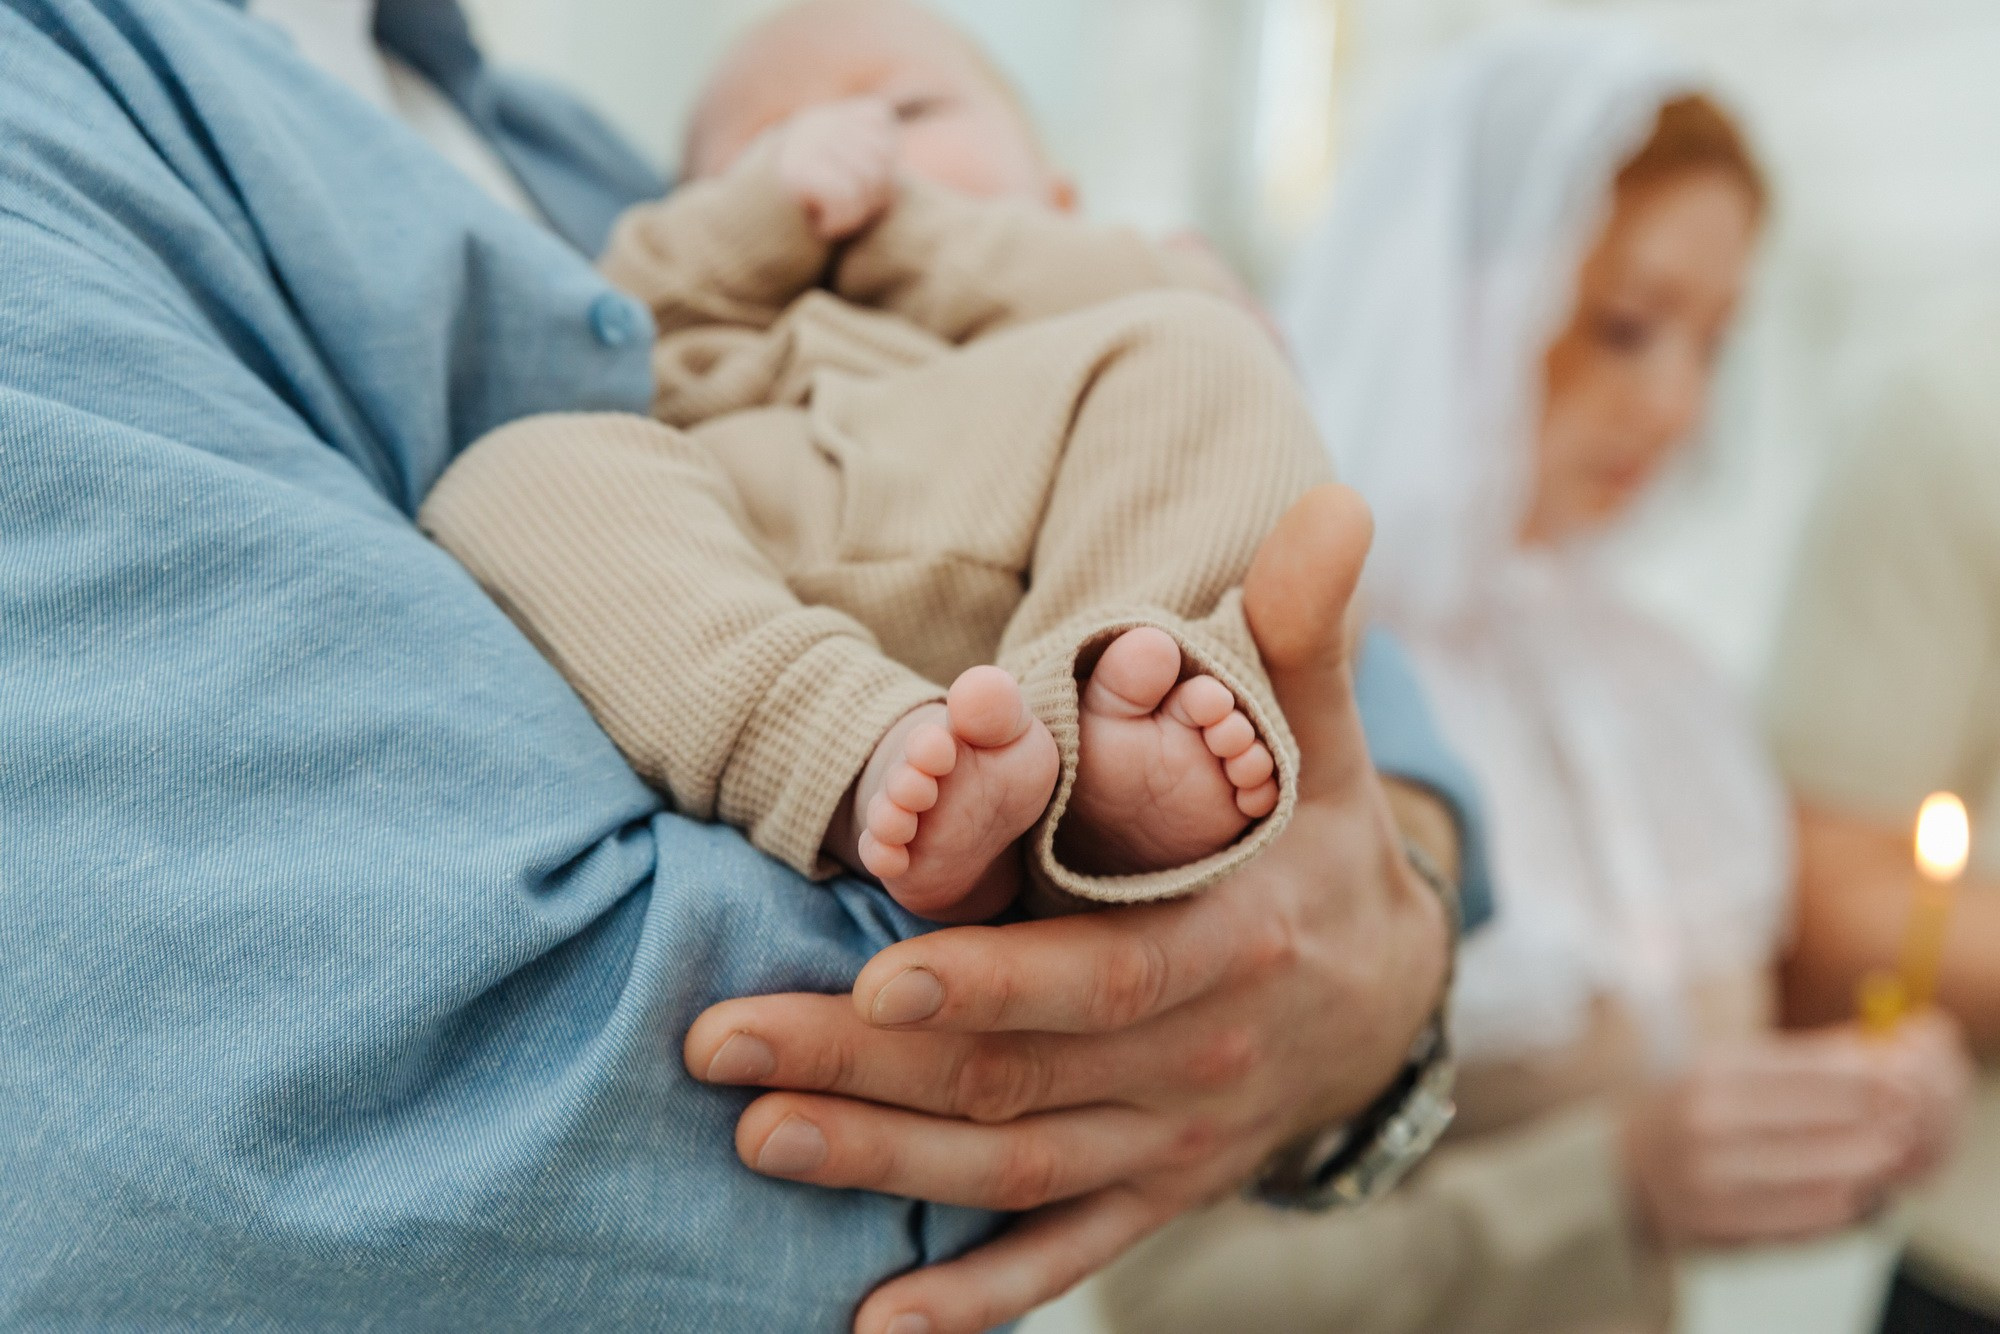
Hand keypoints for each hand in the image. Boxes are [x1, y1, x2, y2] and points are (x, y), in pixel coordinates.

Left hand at [686, 488, 1444, 1333]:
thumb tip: (1332, 501)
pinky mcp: (1151, 1193)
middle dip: (867, 1070)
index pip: (1101, 978)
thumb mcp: (1319, 743)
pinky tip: (873, 1333)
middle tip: (723, 1045)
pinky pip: (1060, 1255)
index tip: (885, 975)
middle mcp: (1195, 1064)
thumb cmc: (1316, 844)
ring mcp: (1170, 1143)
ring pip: (1012, 1171)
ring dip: (881, 1168)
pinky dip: (975, 1304)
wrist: (1390, 999)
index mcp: (1231, 949)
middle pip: (1018, 1080)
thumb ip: (1302, 636)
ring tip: (754, 1138)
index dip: (997, 985)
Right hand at [773, 96, 898, 240]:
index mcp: (818, 118)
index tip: (850, 191)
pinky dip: (839, 223)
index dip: (880, 163)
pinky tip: (817, 229)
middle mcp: (811, 122)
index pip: (881, 122)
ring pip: (870, 177)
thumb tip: (891, 158)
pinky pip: (848, 196)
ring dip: (856, 213)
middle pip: (882, 154)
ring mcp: (801, 144)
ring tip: (826, 221)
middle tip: (838, 214)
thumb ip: (854, 158)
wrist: (735, 248)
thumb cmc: (788, 224)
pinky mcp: (795, 172)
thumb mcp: (821, 178)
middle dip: (872, 195)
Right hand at [1619, 1014, 1974, 1247]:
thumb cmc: (1684, 1112)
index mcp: (1709, 1073)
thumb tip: (1873, 1052)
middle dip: (1879, 1125)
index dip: (1868, 1079)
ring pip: (1829, 1179)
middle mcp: (1708, 1124)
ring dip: (1868, 1170)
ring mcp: (1714, 1181)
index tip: (1900, 1082)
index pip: (1814, 1072)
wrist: (1615, 1172)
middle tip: (1901, 1125)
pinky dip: (1844, 1208)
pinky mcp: (1724, 1229)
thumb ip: (1797, 1061)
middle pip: (1830, 1126)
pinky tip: (1848, 1194)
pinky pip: (1811, 1222)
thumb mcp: (1724, 1068)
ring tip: (1877, 1160)